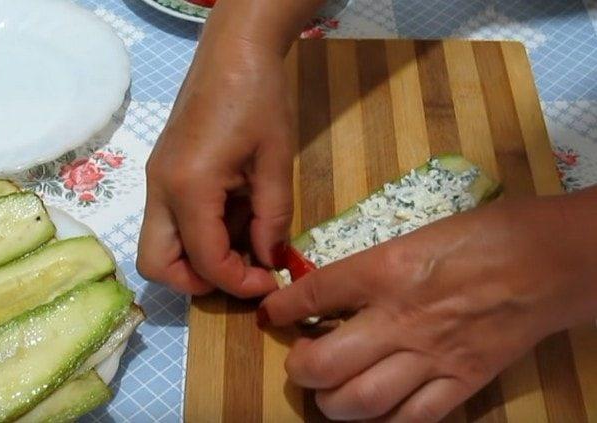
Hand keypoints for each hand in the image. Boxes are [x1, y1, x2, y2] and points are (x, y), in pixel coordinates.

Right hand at [136, 33, 294, 296]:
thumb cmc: (259, 98)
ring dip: (199, 258)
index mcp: (188, 187)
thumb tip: (269, 260)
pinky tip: (235, 217)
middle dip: (197, 282)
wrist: (232, 51)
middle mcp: (159, 190)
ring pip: (159, 246)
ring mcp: (156, 181)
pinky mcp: (162, 174)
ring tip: (245, 241)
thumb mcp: (275, 161)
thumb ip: (272, 218)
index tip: (270, 283)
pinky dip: (198, 235)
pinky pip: (170, 222)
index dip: (238, 283)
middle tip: (240, 272)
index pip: (204, 261)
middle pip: (156, 265)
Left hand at [260, 192, 596, 420]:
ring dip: (332, 403)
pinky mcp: (463, 382)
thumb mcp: (415, 237)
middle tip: (301, 362)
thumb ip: (372, 268)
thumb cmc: (483, 236)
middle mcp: (401, 318)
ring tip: (330, 391)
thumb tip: (335, 294)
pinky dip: (382, 421)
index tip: (272, 314)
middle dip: (299, 370)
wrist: (550, 261)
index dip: (283, 308)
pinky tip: (374, 409)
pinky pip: (411, 419)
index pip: (315, 294)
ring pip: (360, 402)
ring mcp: (432, 357)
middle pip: (324, 363)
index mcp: (387, 269)